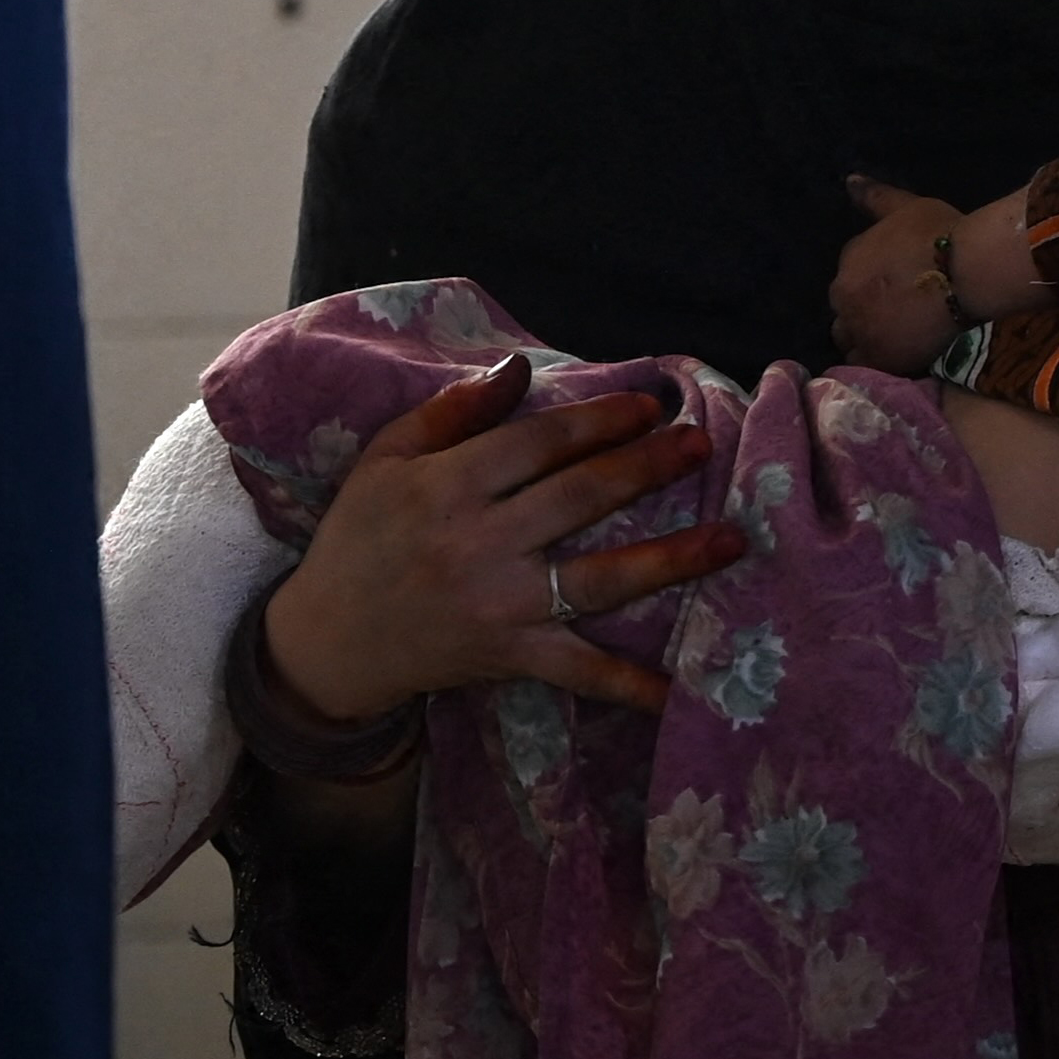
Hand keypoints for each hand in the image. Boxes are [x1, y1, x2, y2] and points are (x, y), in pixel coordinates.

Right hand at [259, 357, 746, 720]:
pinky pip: (578, 670)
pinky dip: (628, 686)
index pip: (541, 443)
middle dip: (647, 468)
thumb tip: (521, 368)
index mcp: (450, 486)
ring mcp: (500, 604)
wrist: (328, 640)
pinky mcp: (510, 655)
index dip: (601, 421)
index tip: (650, 406)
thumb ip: (453, 411)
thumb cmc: (360, 536)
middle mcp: (481, 543)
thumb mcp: (386, 459)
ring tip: (730, 539)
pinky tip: (679, 691)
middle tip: (700, 445)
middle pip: (581, 498)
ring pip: (599, 578)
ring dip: (671, 559)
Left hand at [830, 179, 962, 371]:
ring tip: (893, 336)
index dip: (870, 278)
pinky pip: (870, 365)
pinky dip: (879, 361)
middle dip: (861, 309)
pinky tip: (898, 355)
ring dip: (864, 337)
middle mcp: (844, 296)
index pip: (848, 272)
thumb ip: (874, 197)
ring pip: (850, 340)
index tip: (892, 281)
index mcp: (848, 259)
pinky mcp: (882, 358)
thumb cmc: (938, 232)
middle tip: (893, 310)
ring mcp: (861, 330)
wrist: (966, 270)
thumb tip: (849, 179)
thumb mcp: (905, 206)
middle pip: (844, 309)